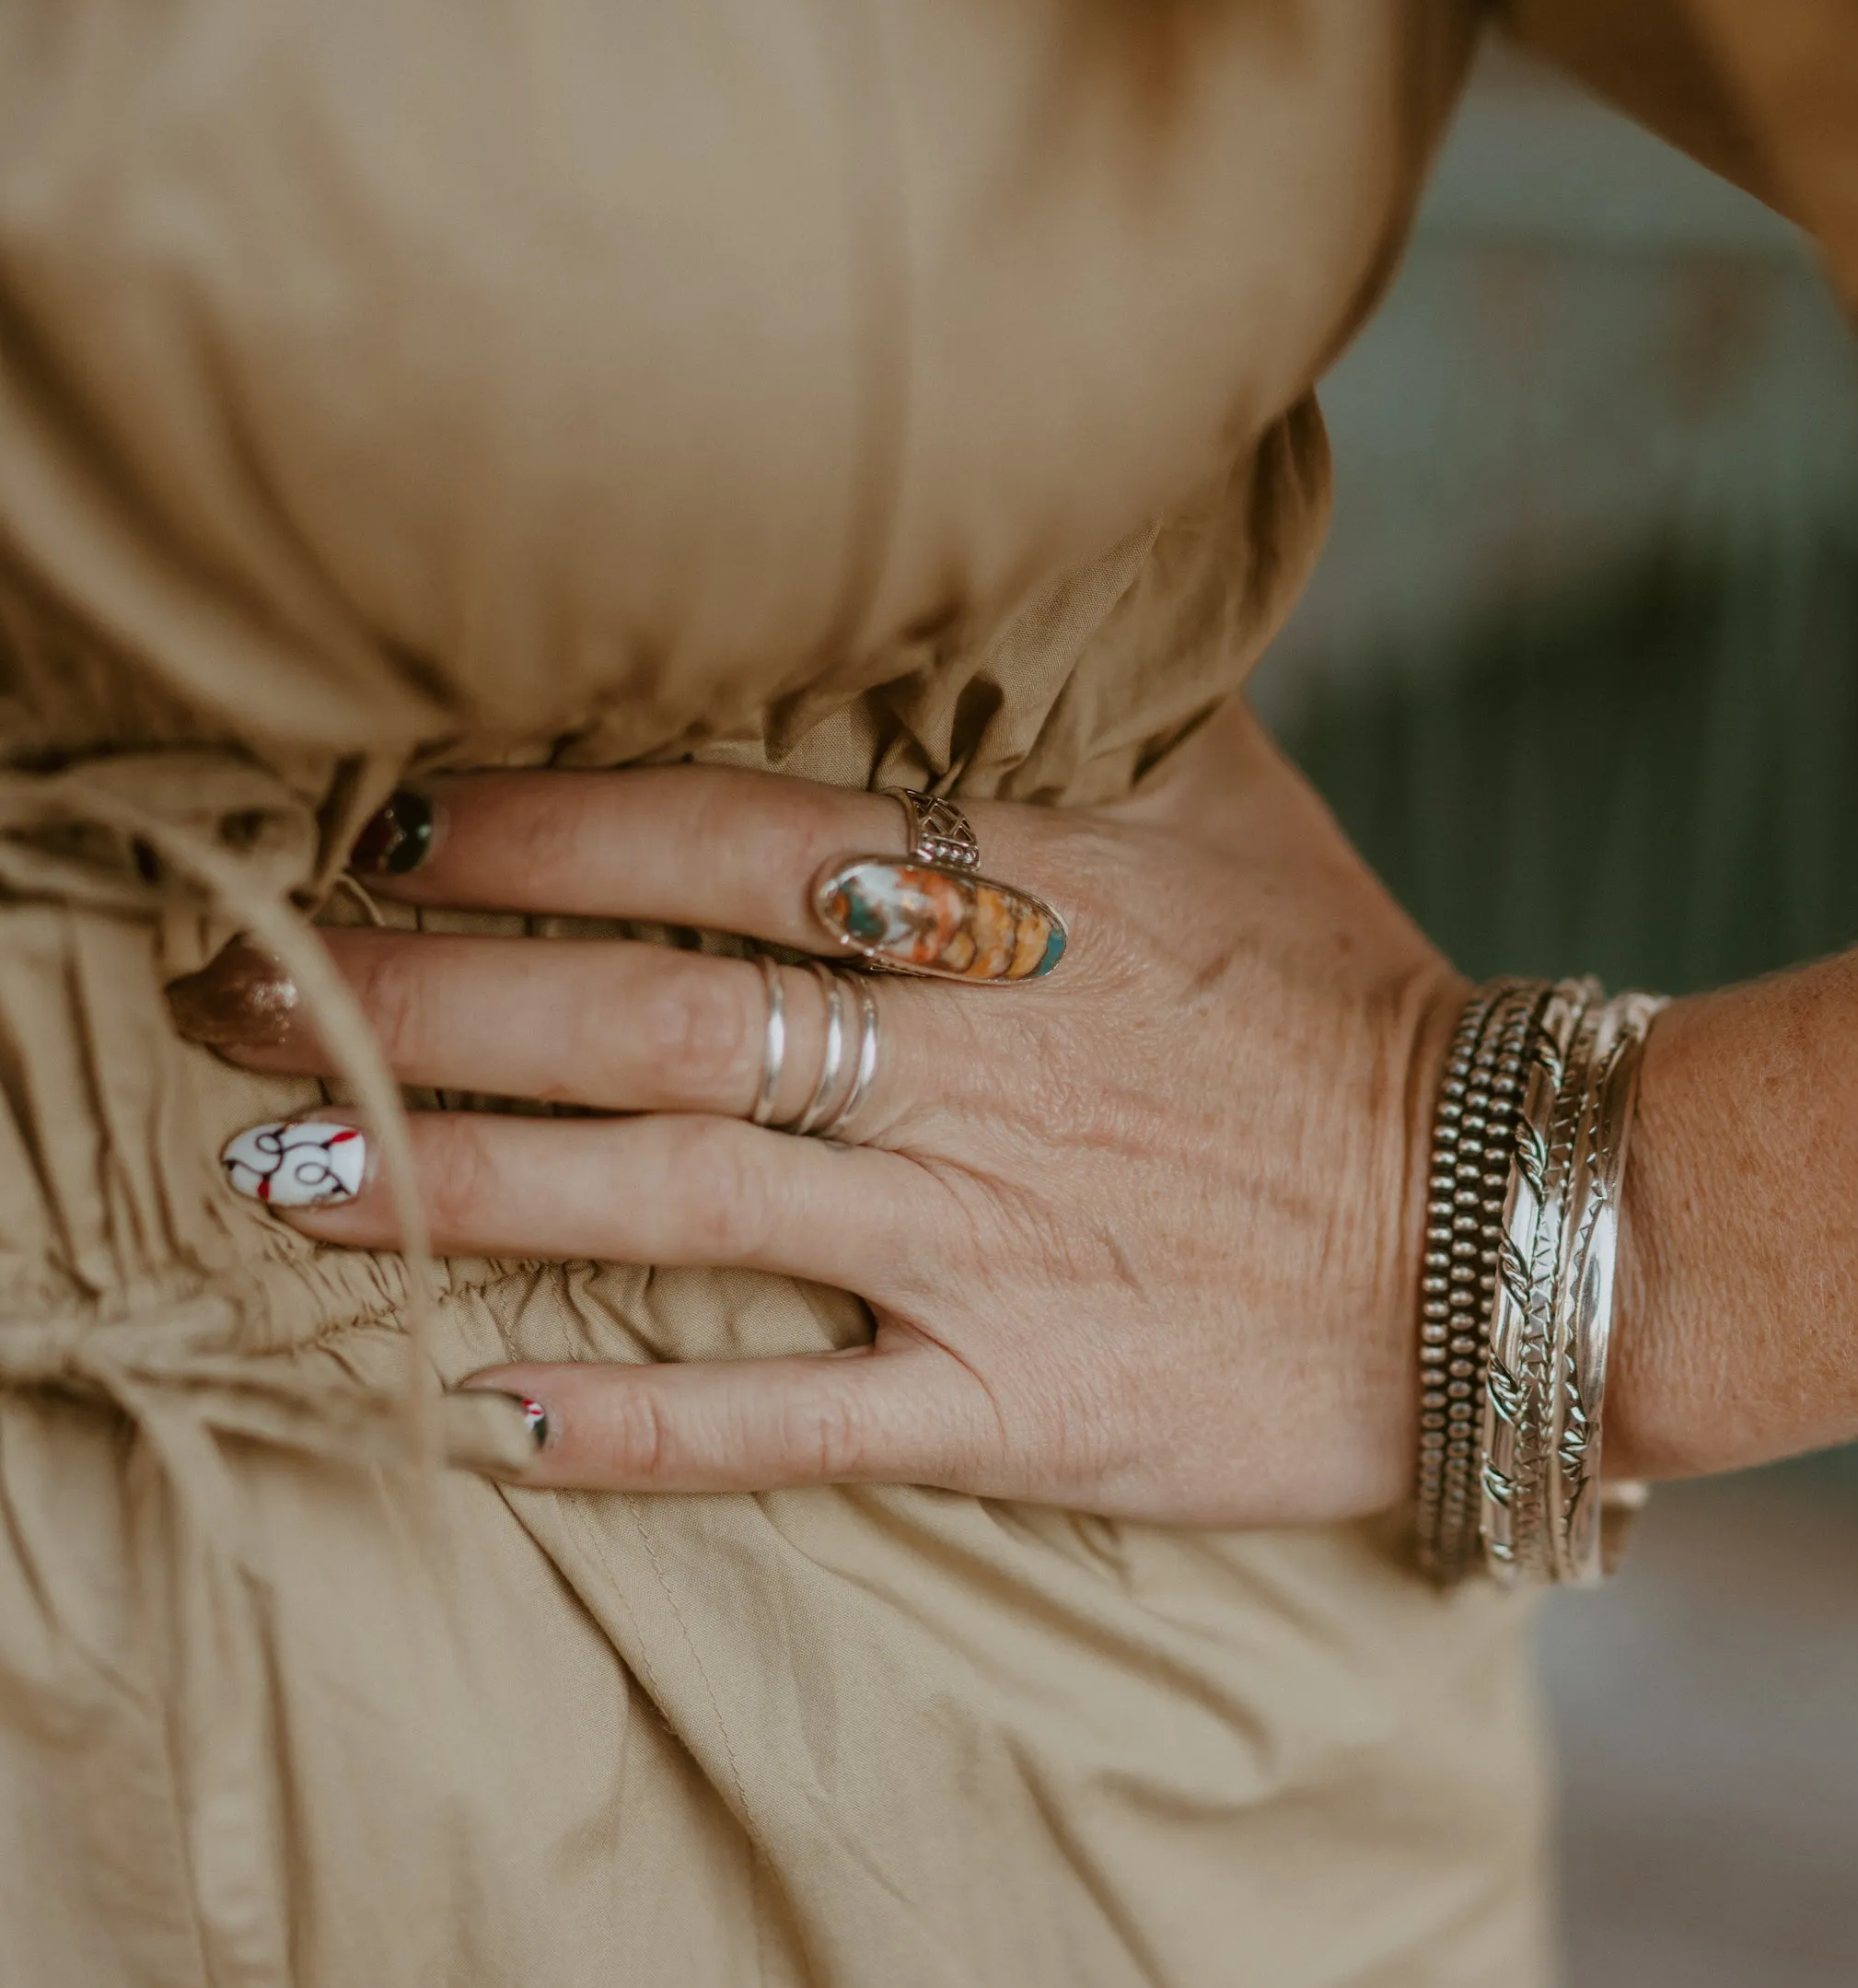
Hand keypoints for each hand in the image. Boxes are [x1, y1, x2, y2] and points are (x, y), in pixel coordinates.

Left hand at [169, 707, 1469, 1516]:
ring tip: (275, 1184)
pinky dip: (636, 1424)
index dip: (517, 831)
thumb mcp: (1226, 802)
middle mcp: (961, 1054)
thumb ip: (1073, 691)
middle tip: (214, 1002)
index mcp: (1001, 896)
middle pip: (637, 1018)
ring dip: (462, 1193)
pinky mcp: (1012, 1398)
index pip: (707, 840)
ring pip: (672, 1201)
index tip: (357, 826)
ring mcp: (979, 1234)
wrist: (1513, 1226)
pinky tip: (477, 1416)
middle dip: (412, 1007)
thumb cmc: (1349, 1000)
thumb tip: (975, 563)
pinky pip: (792, 1416)